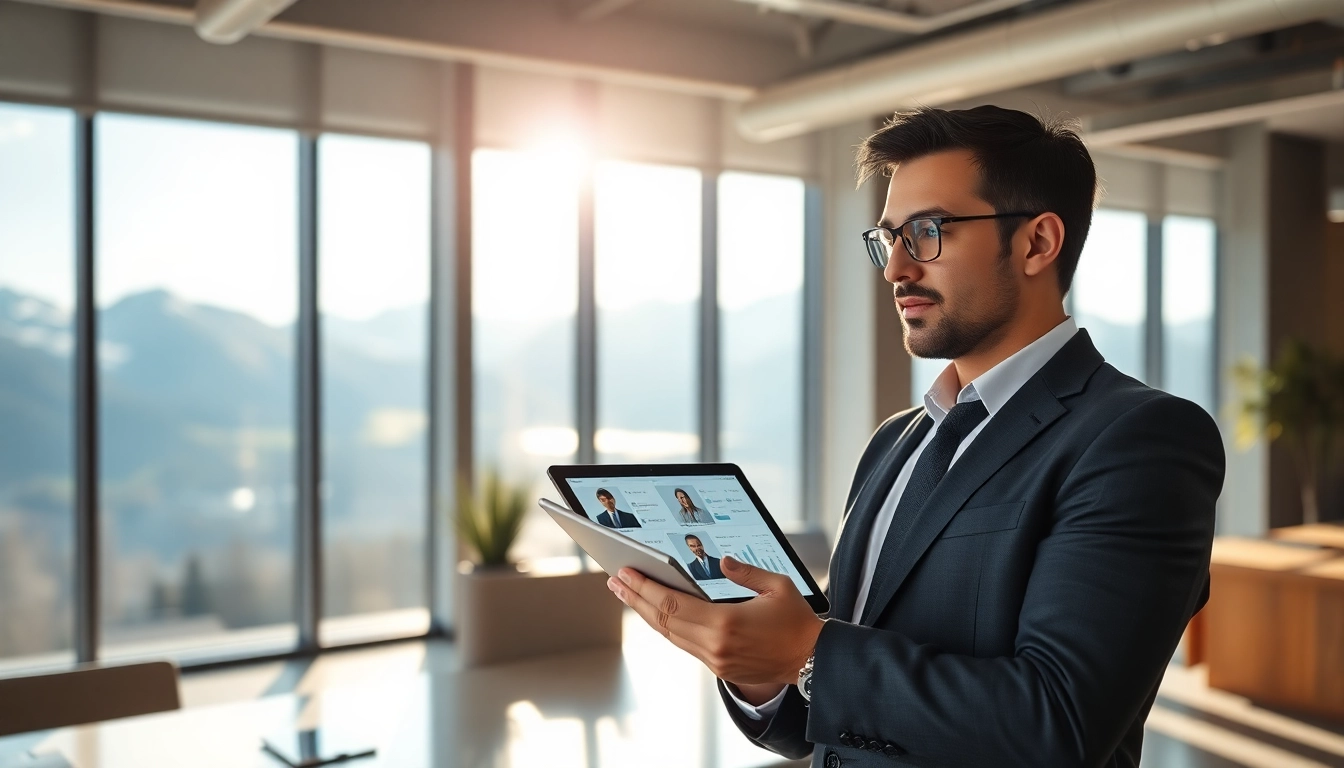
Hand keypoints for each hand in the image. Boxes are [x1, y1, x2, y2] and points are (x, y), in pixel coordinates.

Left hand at [607, 555, 823, 686]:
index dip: (645, 588)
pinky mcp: (719, 668)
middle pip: (663, 621)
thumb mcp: (777, 586)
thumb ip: (744, 572)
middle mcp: (715, 646)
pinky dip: (666, 626)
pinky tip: (656, 612)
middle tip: (615, 580)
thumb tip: (720, 561)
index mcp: (726, 623)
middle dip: (636, 598)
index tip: (626, 573)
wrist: (813, 661)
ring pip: (670, 635)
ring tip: (627, 593)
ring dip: (646, 613)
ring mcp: (715, 660)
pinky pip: (684, 644)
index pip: (672, 604)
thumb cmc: (798, 621)